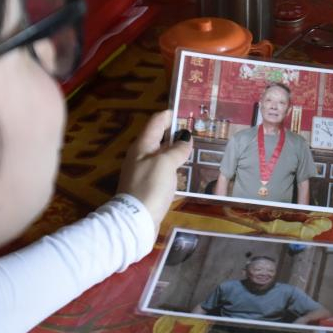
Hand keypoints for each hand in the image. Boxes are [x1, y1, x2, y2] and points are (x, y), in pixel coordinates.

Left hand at [118, 110, 190, 224]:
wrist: (135, 221)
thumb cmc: (150, 186)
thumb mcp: (165, 163)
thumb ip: (177, 149)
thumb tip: (186, 138)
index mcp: (142, 146)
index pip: (156, 122)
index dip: (170, 115)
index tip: (186, 111)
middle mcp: (141, 156)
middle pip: (159, 138)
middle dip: (176, 133)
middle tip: (197, 130)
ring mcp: (144, 172)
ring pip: (163, 155)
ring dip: (177, 151)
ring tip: (196, 149)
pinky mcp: (149, 187)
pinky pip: (164, 171)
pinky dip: (175, 167)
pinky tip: (187, 171)